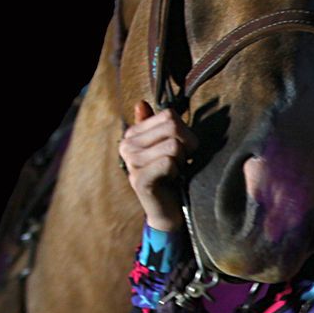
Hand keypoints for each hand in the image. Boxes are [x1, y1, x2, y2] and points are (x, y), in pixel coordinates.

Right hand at [116, 99, 196, 231]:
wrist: (166, 210)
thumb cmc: (170, 175)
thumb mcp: (165, 145)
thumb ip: (156, 124)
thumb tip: (140, 103)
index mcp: (132, 134)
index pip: (169, 115)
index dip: (185, 132)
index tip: (180, 149)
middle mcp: (127, 145)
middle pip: (172, 127)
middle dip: (186, 145)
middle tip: (180, 161)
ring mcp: (131, 163)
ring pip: (173, 145)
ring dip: (182, 160)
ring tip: (174, 171)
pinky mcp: (139, 179)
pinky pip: (168, 162)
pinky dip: (176, 171)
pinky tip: (171, 180)